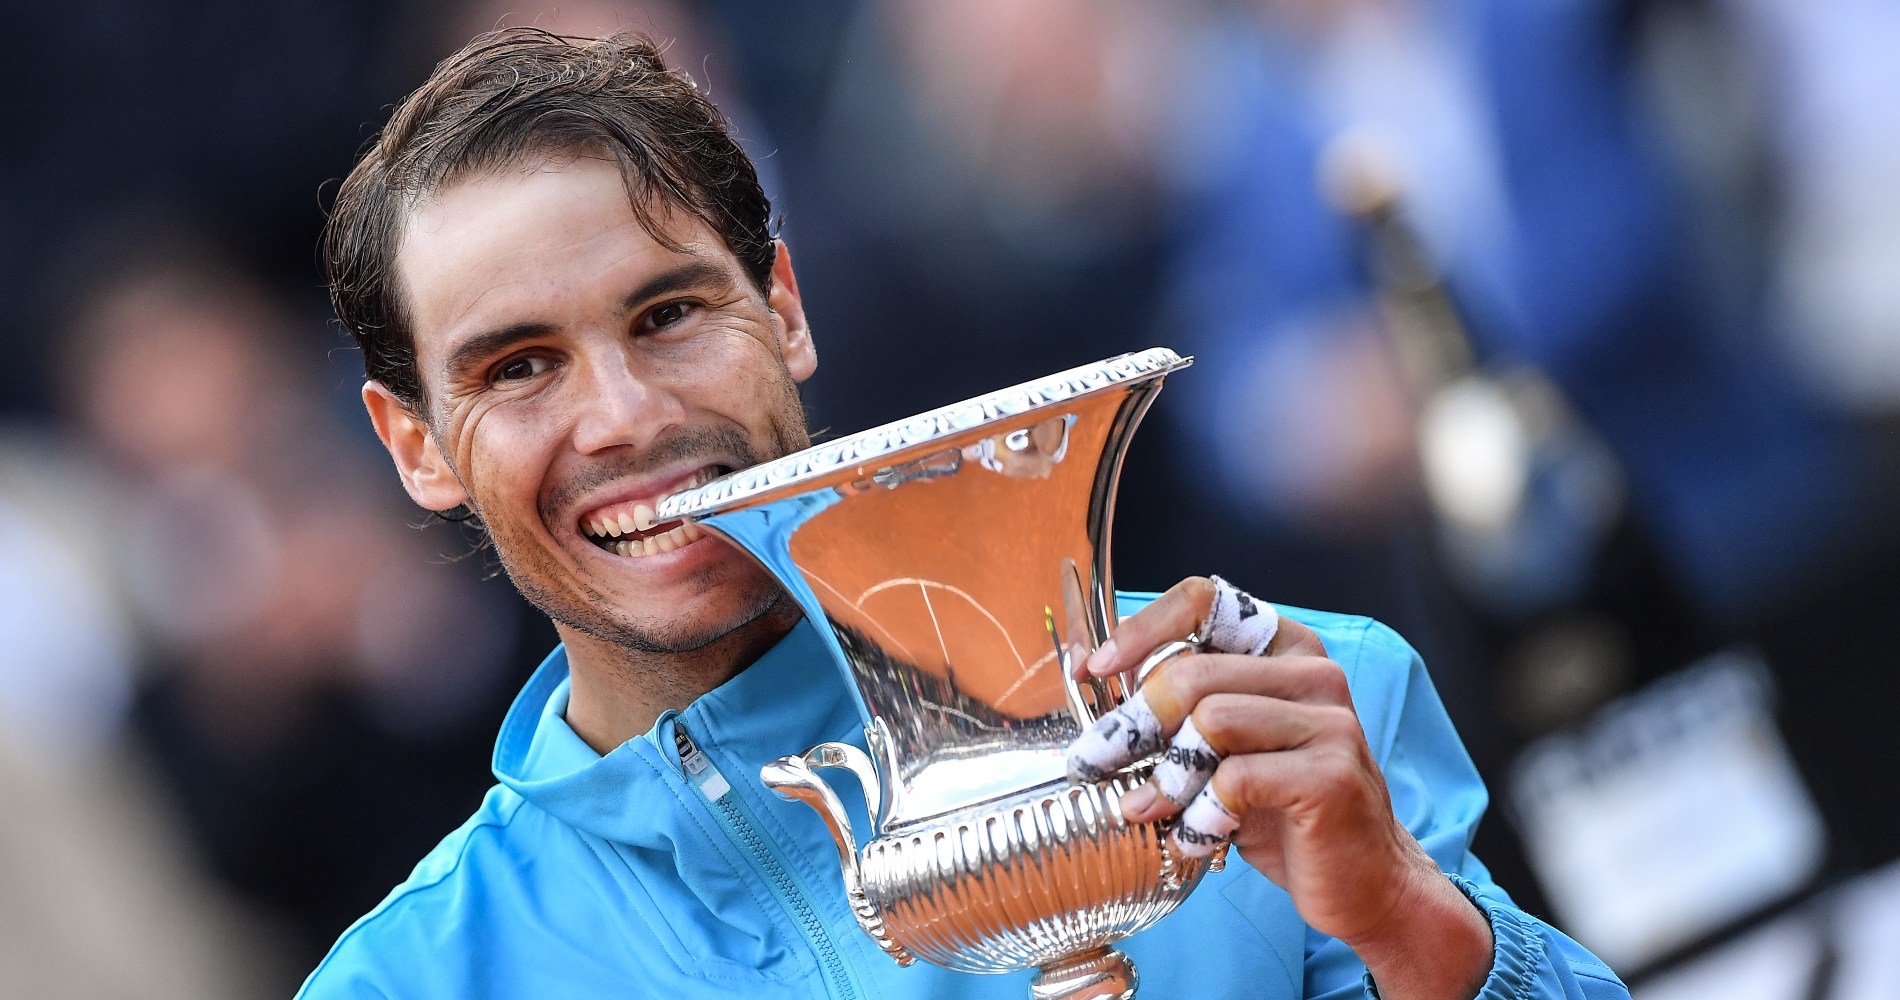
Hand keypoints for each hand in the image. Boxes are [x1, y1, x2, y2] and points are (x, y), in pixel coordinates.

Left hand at [1067, 578, 1492, 999]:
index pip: (1204, 599)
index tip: (1094, 668)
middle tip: (1093, 763)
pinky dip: (1201, 814)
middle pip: (1192, 672)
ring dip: (1165, 775)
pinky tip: (1196, 838)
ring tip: (1147, 811)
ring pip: (1211, 721)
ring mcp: (1330, 721)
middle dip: (1130, 724)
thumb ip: (1175, 710)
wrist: (1361, 882)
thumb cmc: (1279, 811)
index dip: (1141, 629)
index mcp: (1284, 648)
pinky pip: (1235, 779)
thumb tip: (1086, 675)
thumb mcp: (1222, 748)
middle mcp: (1313, 672)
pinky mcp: (1331, 775)